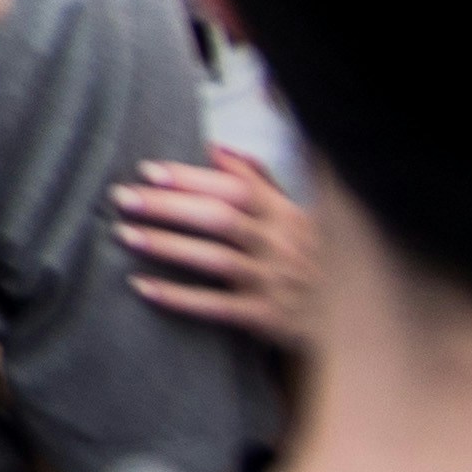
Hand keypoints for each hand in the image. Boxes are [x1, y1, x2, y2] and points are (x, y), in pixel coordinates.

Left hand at [114, 150, 315, 345]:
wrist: (350, 325)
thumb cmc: (309, 260)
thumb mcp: (296, 217)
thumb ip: (258, 181)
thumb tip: (215, 146)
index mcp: (287, 215)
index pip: (236, 189)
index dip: (192, 178)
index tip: (148, 170)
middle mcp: (283, 245)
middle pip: (220, 219)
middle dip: (168, 206)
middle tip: (122, 198)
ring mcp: (276, 283)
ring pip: (216, 260)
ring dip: (166, 246)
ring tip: (123, 234)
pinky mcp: (268, 318)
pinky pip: (217, 307)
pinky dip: (178, 297)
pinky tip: (142, 287)